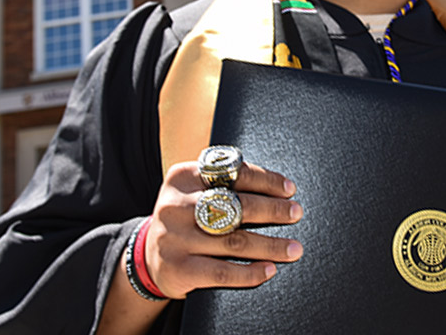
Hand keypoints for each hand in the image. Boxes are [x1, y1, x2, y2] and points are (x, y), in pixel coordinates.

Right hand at [145, 159, 303, 298]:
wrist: (149, 257)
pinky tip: (269, 269)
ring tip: (294, 248)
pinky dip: (250, 272)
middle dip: (272, 210)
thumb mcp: (195, 192)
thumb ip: (225, 185)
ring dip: (270, 245)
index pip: (231, 173)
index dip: (265, 180)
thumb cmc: (188, 218)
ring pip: (235, 241)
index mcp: (183, 177)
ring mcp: (174, 237)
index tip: (289, 190)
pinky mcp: (176, 268)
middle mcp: (175, 205)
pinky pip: (222, 271)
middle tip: (296, 213)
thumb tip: (279, 191)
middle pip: (236, 205)